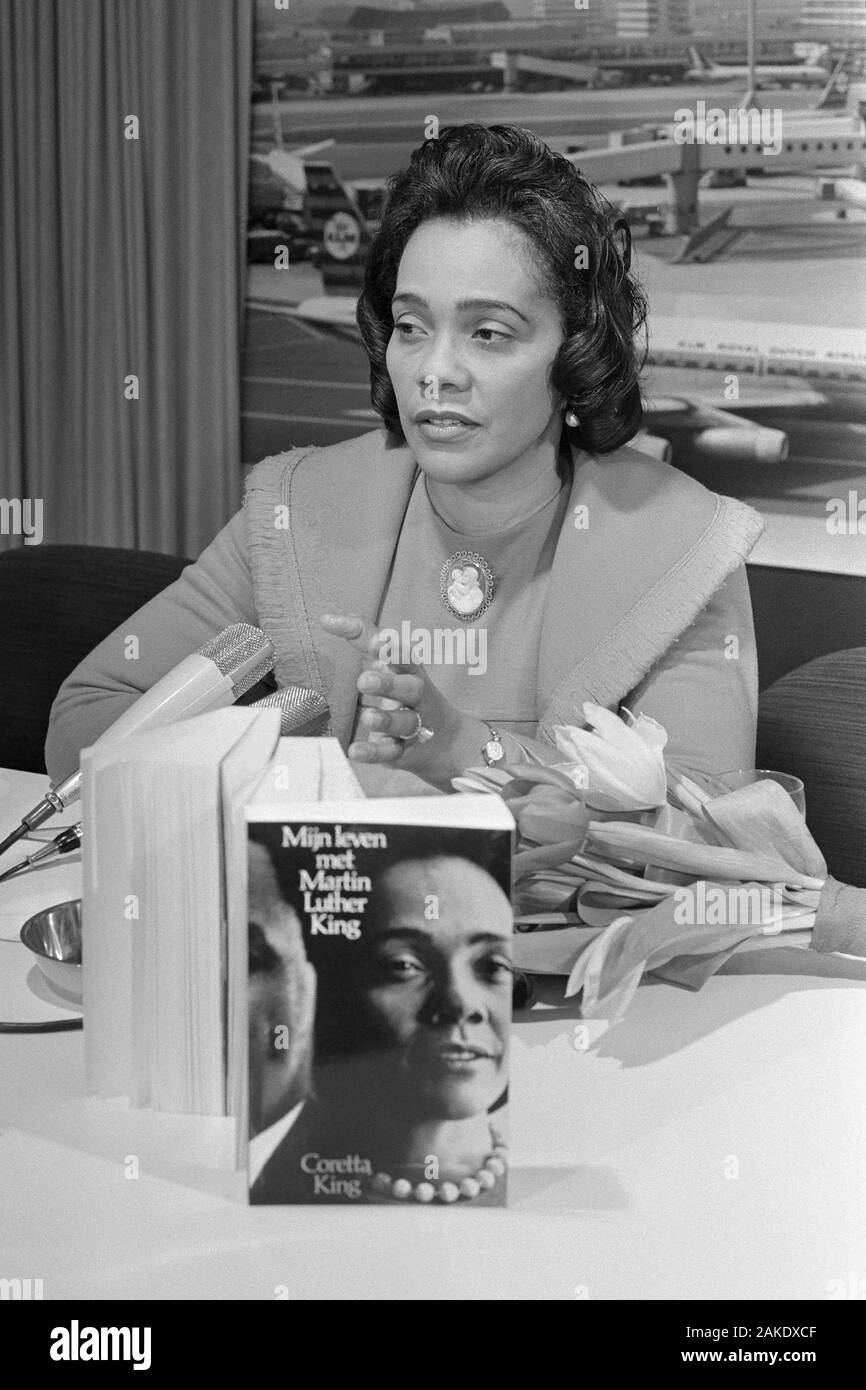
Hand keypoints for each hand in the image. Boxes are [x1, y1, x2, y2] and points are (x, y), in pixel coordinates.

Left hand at [318, 613, 488, 788]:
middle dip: (389, 684)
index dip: (384, 646)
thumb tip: (328, 618)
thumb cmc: (406, 695)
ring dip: (386, 719)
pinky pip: (390, 752)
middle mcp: (416, 695)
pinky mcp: (404, 751)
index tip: (371, 639)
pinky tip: (355, 751)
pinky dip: (373, 752)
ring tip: (367, 717)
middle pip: (409, 688)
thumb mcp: (389, 666)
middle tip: (364, 681)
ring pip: (403, 722)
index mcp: (410, 671)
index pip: (398, 653)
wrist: (445, 741)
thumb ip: (363, 642)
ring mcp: (414, 724)